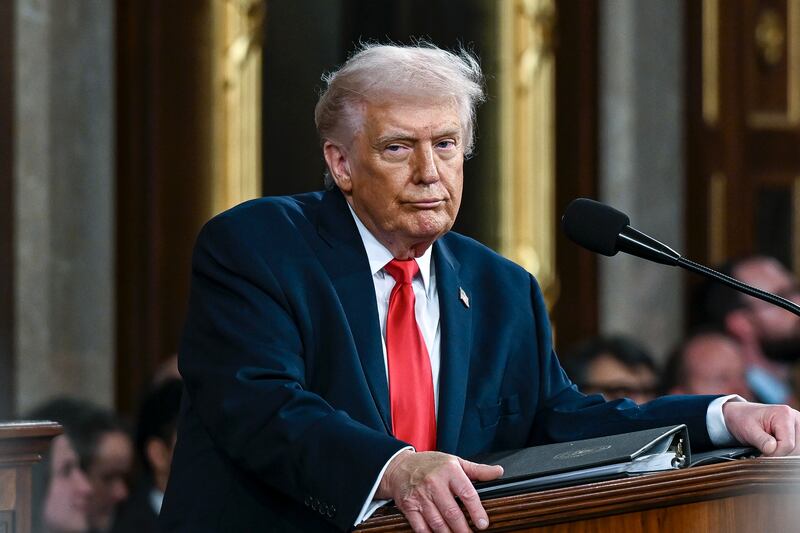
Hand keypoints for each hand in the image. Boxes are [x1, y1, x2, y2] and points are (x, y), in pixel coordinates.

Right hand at [376, 450, 502, 531]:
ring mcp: (420, 496)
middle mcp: (434, 483)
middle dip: (463, 529)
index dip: (476, 511)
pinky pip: (421, 527)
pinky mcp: (409, 507)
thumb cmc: (430, 464)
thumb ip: (477, 470)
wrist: (398, 467)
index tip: (483, 524)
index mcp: (449, 470)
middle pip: (452, 512)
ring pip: (438, 523)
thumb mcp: (454, 461)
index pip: (467, 493)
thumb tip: (498, 472)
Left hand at [722, 401, 799, 455]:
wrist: (741, 414)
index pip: (788, 444)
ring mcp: (798, 426)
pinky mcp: (798, 433)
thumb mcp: (748, 429)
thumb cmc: (743, 419)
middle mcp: (796, 419)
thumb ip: (761, 440)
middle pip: (795, 448)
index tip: (761, 455)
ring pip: (797, 451)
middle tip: (763, 450)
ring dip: (783, 454)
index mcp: (784, 414)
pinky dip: (786, 452)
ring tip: (768, 446)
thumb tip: (772, 450)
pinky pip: (796, 450)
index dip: (775, 454)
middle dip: (779, 454)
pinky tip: (775, 447)